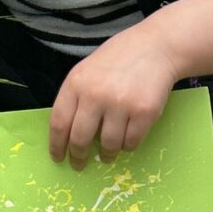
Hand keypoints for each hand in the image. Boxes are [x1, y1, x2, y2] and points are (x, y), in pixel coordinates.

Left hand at [49, 32, 183, 166]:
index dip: (57, 145)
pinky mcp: (144, 113)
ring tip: (108, 154)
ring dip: (107, 154)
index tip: (58, 157)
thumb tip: (67, 133)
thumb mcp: (86, 70)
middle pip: (79, 139)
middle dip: (78, 157)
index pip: (58, 123)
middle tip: (79, 163)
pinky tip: (126, 140)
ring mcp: (121, 104)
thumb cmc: (119, 59)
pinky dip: (127, 146)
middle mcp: (96, 94)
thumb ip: (76, 97)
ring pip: (108, 145)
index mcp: (76, 83)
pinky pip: (131, 143)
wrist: (156, 47)